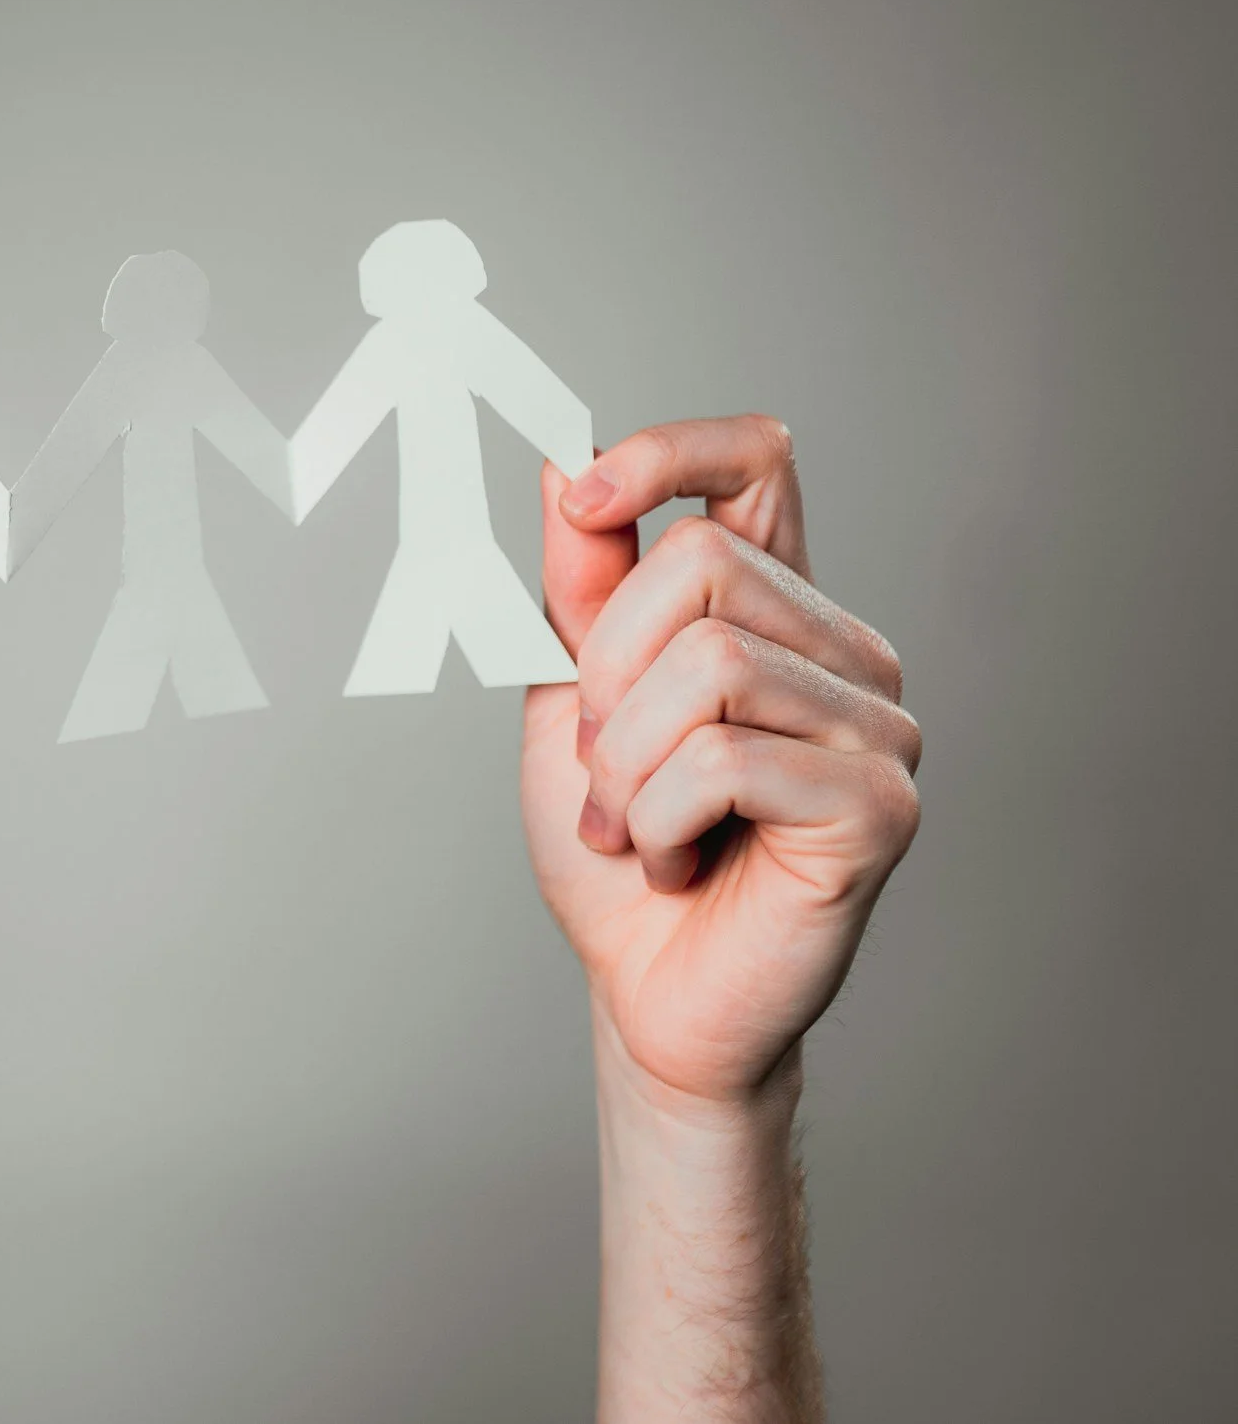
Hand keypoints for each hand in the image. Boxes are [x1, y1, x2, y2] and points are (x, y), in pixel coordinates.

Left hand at [522, 415, 920, 1109]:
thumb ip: (577, 591)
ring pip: (709, 663)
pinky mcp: (880, 805)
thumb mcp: (569, 702)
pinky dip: (660, 819)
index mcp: (772, 610)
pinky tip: (678, 863)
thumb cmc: (614, 852)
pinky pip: (727, 760)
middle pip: (700, 563)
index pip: (759, 462)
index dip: (671, 452)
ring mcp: (878, 725)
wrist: (646, 992)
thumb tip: (565, 468)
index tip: (584, 498)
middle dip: (604, 672)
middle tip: (600, 767)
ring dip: (626, 765)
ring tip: (636, 828)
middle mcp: (842, 651)